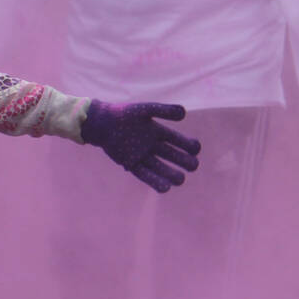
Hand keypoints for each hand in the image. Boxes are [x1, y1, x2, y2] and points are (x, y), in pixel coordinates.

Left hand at [81, 101, 200, 192]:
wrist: (102, 122)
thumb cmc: (124, 114)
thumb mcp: (145, 110)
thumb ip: (164, 110)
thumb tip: (184, 112)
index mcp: (158, 132)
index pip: (179, 141)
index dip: (189, 146)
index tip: (195, 149)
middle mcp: (153, 145)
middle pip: (173, 156)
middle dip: (185, 161)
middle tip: (193, 165)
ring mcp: (142, 155)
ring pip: (161, 168)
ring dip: (171, 174)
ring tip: (181, 179)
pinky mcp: (131, 163)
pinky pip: (145, 175)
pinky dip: (155, 181)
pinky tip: (166, 188)